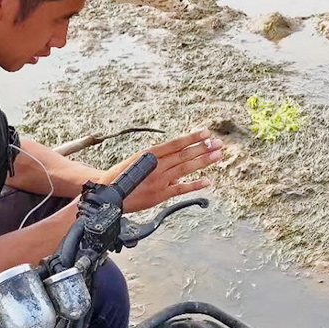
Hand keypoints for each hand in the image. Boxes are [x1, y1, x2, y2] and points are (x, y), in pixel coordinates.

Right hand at [102, 128, 222, 211]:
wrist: (109, 193)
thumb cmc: (124, 176)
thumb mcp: (139, 161)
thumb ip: (158, 161)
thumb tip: (176, 161)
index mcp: (150, 153)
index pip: (175, 143)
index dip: (192, 138)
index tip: (207, 133)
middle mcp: (156, 165)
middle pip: (183, 155)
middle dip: (203, 148)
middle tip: (219, 143)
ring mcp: (159, 180)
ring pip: (185, 168)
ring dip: (203, 161)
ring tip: (217, 155)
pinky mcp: (160, 195)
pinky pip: (181, 189)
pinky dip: (194, 185)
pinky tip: (207, 181)